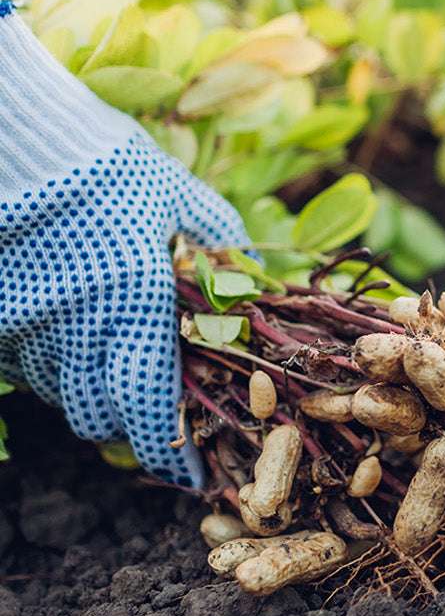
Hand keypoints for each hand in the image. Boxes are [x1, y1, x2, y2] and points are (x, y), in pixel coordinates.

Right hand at [0, 4, 248, 488]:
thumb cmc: (108, 164)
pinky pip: (27, 360)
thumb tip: (250, 274)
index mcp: (137, 306)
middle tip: (156, 404)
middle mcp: (78, 329)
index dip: (170, 451)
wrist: (19, 142)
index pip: (150, 409)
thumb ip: (218, 244)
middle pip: (100, 416)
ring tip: (115, 356)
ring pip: (59, 391)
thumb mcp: (179, 198)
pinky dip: (52, 359)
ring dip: (90, 387)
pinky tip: (73, 326)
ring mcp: (26, 326)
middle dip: (131, 420)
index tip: (190, 473)